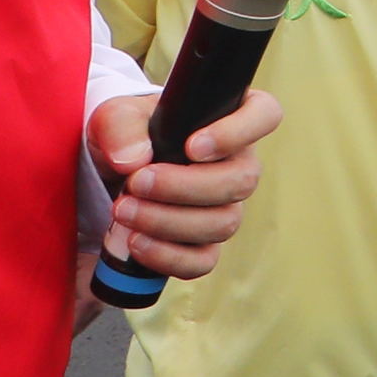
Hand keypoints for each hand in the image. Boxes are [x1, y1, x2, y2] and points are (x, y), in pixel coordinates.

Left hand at [89, 88, 282, 278]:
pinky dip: (168, 256)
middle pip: (242, 181)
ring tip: (124, 210)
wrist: (112, 174)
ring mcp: (225, 207)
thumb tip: (134, 160)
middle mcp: (237, 164)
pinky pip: (203, 260)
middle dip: (184, 187)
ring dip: (169, 221)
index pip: (264, 116)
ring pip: (223, 223)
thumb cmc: (127, 135)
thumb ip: (121, 127)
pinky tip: (135, 242)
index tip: (192, 148)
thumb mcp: (114, 117)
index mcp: (230, 119)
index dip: (238, 133)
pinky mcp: (204, 244)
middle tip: (136, 182)